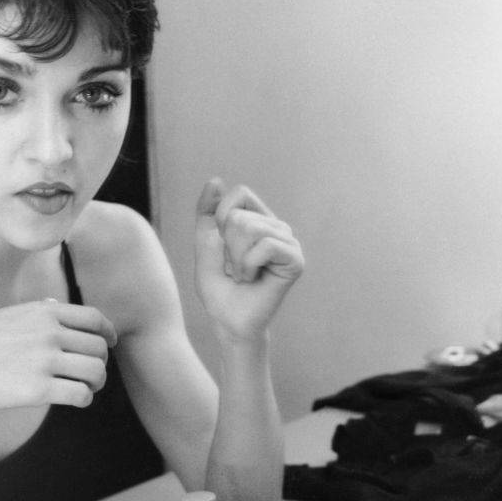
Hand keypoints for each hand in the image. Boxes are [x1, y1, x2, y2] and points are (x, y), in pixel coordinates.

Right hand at [0, 300, 117, 418]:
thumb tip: (59, 306)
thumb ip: (38, 311)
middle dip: (100, 362)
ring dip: (96, 382)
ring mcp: (45, 361)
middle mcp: (49, 333)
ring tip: (87, 388)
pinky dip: (84, 399)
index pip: (95, 318)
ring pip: (96, 372)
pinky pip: (81, 394)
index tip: (110, 343)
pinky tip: (76, 400)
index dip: (108, 333)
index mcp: (44, 312)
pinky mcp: (39, 390)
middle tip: (92, 374)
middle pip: (99, 348)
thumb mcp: (8, 315)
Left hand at [194, 178, 303, 341]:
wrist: (228, 321)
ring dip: (237, 258)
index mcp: (260, 219)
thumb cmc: (219, 286)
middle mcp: (279, 227)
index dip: (221, 219)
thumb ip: (207, 211)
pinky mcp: (296, 260)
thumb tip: (216, 179)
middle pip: (240, 215)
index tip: (223, 246)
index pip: (240, 193)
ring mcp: (290, 243)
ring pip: (250, 228)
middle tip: (236, 267)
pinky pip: (265, 245)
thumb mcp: (205, 243)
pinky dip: (249, 265)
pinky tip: (253, 279)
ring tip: (244, 274)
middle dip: (228, 245)